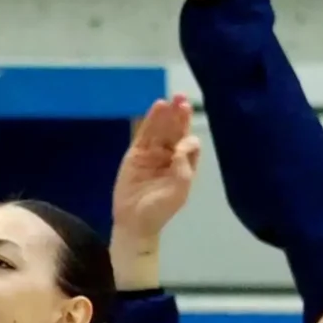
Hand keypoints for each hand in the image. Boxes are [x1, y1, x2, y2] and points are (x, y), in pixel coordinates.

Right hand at [110, 96, 201, 282]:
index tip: (182, 142)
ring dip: (167, 114)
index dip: (187, 137)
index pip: (188, 144)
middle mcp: (169, 157)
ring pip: (161, 129)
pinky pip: (145, 133)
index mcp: (183, 166)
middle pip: (176, 132)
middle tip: (182, 99)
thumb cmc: (159, 210)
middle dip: (180, 116)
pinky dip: (151, 120)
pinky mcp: (136, 153)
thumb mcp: (179, 191)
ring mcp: (152, 154)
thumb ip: (184, 166)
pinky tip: (158, 107)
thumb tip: (185, 142)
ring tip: (172, 99)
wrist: (134, 222)